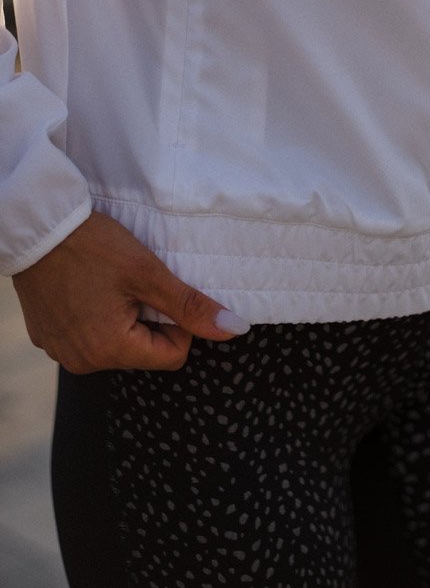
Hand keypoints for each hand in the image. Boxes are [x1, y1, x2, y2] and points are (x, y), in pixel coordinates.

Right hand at [12, 212, 248, 372]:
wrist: (37, 225)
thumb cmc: (92, 245)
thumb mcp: (149, 273)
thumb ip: (191, 306)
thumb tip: (234, 329)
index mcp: (110, 351)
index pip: (172, 356)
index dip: (178, 324)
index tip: (161, 292)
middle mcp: (82, 362)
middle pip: (143, 351)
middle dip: (148, 320)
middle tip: (133, 284)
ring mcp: (61, 351)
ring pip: (117, 344)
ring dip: (123, 318)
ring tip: (108, 283)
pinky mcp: (47, 337)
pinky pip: (88, 336)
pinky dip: (96, 316)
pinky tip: (87, 287)